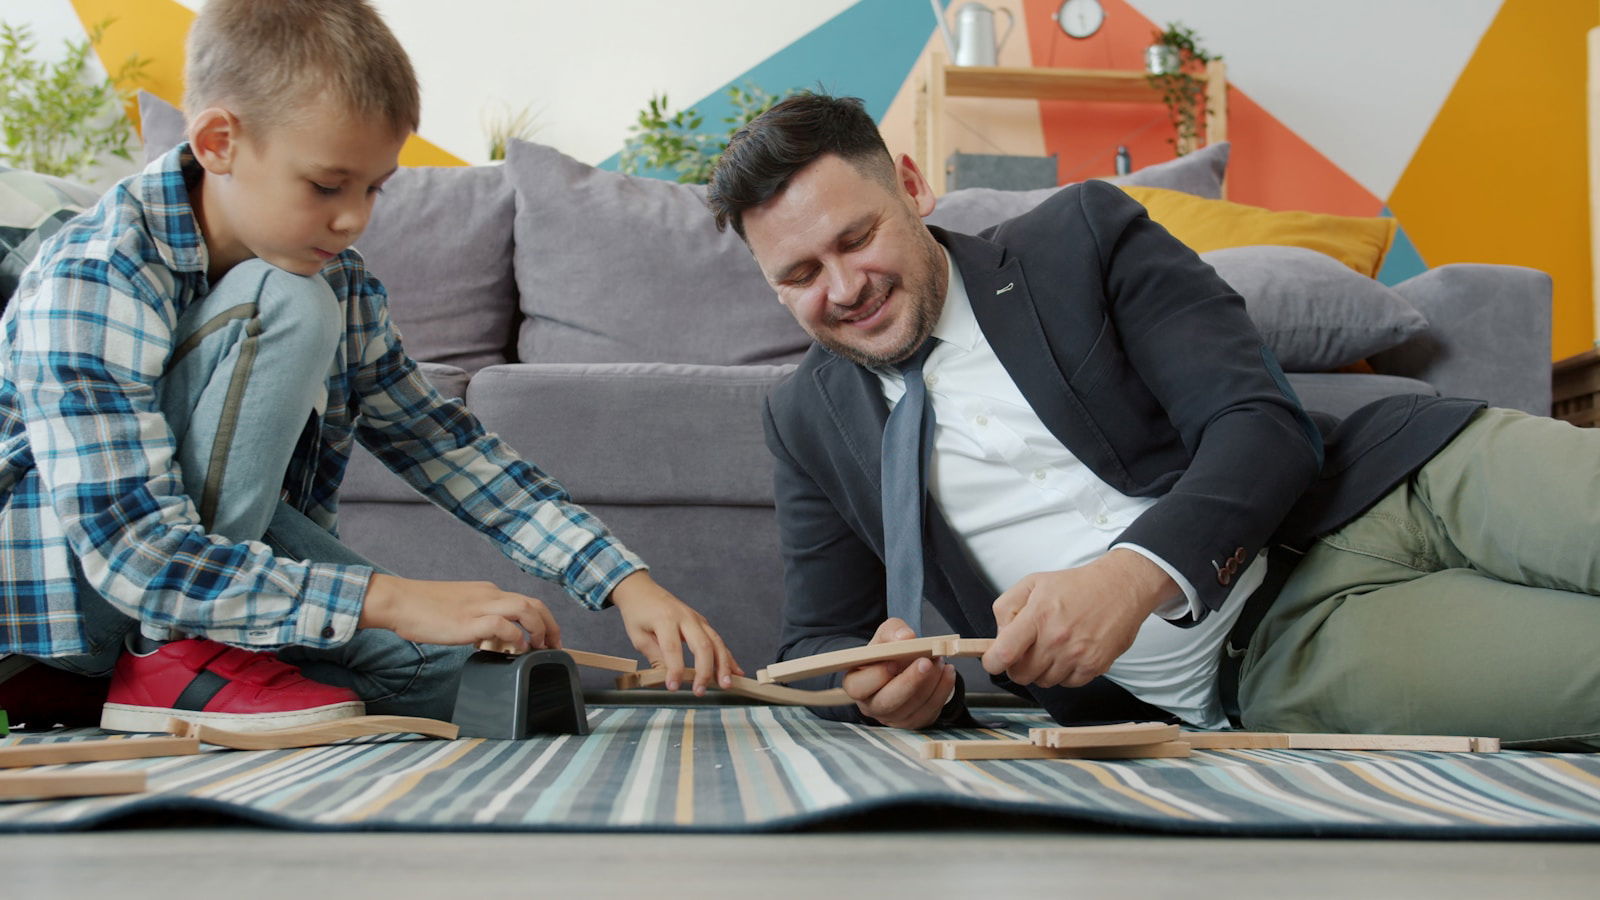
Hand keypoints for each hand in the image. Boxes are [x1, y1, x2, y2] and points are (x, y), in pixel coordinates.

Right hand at [359, 573, 560, 649]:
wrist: (398, 601)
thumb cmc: (422, 609)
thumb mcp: (459, 612)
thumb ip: (479, 623)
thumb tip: (493, 643)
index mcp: (487, 592)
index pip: (525, 601)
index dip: (542, 620)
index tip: (548, 638)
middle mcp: (489, 594)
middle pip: (534, 603)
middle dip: (551, 625)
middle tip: (555, 646)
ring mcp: (480, 606)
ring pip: (525, 608)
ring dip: (539, 629)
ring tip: (541, 648)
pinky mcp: (469, 620)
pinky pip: (503, 625)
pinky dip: (515, 637)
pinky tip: (516, 650)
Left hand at [609, 571, 741, 694]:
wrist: (642, 589)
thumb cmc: (637, 613)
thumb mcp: (638, 636)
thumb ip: (655, 656)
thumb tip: (667, 677)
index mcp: (665, 619)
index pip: (673, 648)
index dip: (675, 669)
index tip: (673, 687)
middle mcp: (685, 617)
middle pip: (702, 645)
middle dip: (704, 670)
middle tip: (700, 691)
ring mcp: (697, 619)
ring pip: (715, 642)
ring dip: (723, 665)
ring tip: (726, 684)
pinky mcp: (702, 622)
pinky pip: (718, 640)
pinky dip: (728, 657)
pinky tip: (736, 671)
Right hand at [841, 618, 957, 729]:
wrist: (900, 667)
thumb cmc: (887, 652)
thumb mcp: (885, 635)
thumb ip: (893, 631)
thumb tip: (906, 637)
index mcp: (856, 685)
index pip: (860, 686)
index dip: (877, 675)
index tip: (894, 661)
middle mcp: (872, 706)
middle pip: (888, 702)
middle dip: (910, 682)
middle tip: (926, 662)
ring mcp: (893, 718)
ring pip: (913, 707)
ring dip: (931, 683)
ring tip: (939, 660)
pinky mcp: (914, 722)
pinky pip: (930, 710)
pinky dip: (942, 690)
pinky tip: (948, 672)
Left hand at [981, 549, 1177, 688]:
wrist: (1120, 587)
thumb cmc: (1075, 585)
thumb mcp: (1032, 583)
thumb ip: (1007, 608)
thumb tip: (999, 637)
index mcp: (1039, 615)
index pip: (1004, 653)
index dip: (993, 663)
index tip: (993, 661)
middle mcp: (1057, 638)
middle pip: (1022, 674)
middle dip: (1018, 666)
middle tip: (1026, 651)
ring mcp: (1077, 655)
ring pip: (1044, 682)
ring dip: (1042, 670)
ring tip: (1052, 647)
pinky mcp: (1094, 666)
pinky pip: (1067, 684)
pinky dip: (1064, 674)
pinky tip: (1069, 654)